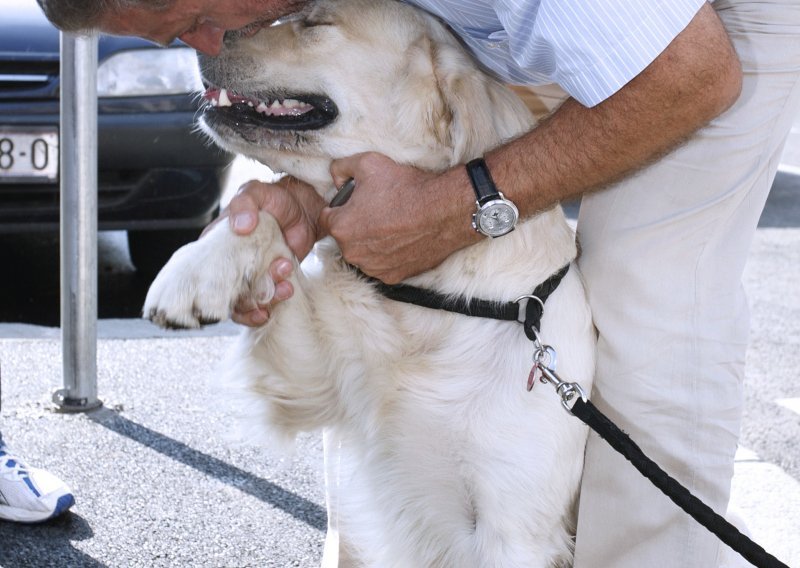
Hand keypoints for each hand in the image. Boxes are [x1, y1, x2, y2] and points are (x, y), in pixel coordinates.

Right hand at [209, 177, 325, 325]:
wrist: (303, 208)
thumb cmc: (273, 198)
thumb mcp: (255, 192)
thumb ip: (244, 204)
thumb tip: (241, 227)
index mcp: (218, 244)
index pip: (205, 271)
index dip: (213, 286)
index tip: (232, 287)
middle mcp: (231, 263)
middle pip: (227, 293)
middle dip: (247, 296)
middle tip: (270, 280)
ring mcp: (250, 274)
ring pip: (248, 300)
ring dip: (266, 297)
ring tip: (285, 284)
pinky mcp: (270, 280)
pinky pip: (266, 300)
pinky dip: (274, 303)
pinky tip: (285, 292)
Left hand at [320, 152, 478, 283]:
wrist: (444, 211)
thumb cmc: (406, 188)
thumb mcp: (368, 163)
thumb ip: (341, 168)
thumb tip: (335, 178)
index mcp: (341, 227)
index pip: (327, 218)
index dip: (341, 207)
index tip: (357, 201)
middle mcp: (352, 253)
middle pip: (345, 237)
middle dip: (356, 224)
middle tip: (378, 210)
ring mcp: (373, 267)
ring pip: (363, 252)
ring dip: (371, 241)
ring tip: (392, 224)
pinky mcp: (392, 276)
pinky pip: (381, 265)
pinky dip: (388, 254)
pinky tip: (402, 239)